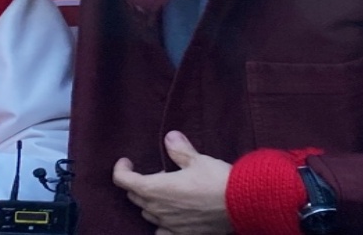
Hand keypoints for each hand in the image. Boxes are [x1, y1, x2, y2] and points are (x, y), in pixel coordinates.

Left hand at [111, 132, 233, 234]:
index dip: (121, 169)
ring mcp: (169, 225)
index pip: (124, 181)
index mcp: (155, 188)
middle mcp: (157, 209)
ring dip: (150, 202)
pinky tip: (170, 219)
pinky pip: (163, 233)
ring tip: (166, 192)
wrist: (241, 205)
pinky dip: (162, 225)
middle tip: (156, 172)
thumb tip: (170, 137)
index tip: (126, 161)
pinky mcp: (182, 234)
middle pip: (135, 197)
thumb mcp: (197, 160)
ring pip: (147, 214)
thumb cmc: (217, 180)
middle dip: (139, 183)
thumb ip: (179, 150)